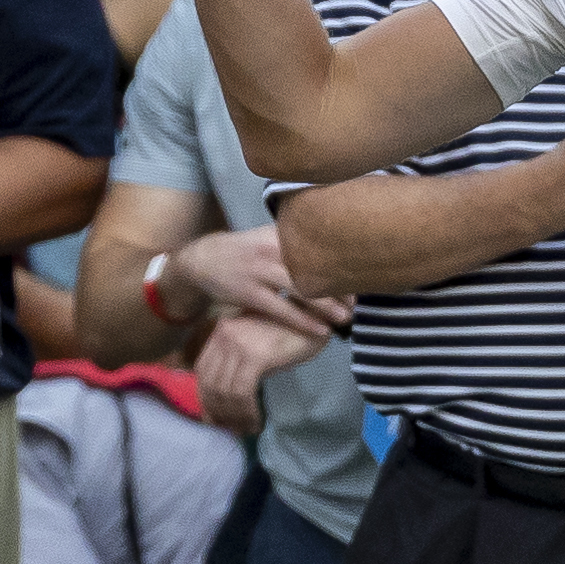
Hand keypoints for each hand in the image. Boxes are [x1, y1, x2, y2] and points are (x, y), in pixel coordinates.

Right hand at [165, 226, 349, 337]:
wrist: (202, 260)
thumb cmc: (246, 251)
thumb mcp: (269, 237)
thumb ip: (296, 242)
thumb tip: (336, 248)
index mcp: (281, 234)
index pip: (318, 249)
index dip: (341, 264)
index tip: (362, 277)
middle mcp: (272, 249)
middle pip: (314, 270)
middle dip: (339, 289)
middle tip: (358, 304)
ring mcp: (259, 272)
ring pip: (300, 290)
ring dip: (326, 306)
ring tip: (346, 319)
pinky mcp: (249, 293)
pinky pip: (281, 309)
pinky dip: (302, 320)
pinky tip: (320, 330)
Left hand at [196, 311, 336, 434]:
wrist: (320, 317)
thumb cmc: (293, 332)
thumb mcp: (258, 344)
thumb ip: (239, 363)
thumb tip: (226, 399)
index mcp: (222, 330)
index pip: (203, 370)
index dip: (206, 398)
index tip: (216, 418)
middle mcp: (224, 335)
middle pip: (210, 383)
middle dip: (219, 412)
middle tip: (233, 429)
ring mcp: (238, 344)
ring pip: (225, 391)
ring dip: (235, 416)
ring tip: (247, 428)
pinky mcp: (254, 355)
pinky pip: (242, 392)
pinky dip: (247, 412)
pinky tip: (257, 421)